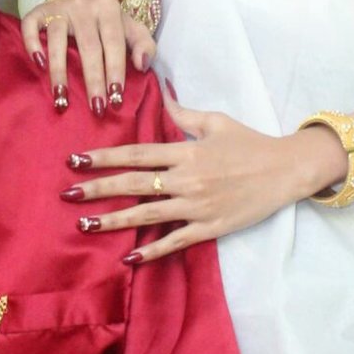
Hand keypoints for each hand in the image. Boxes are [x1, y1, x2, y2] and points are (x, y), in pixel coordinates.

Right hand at [22, 0, 156, 114]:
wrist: (77, 3)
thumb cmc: (107, 24)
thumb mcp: (130, 29)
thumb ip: (144, 44)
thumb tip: (142, 64)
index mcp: (109, 8)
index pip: (114, 43)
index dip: (116, 71)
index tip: (116, 98)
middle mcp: (84, 4)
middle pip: (88, 46)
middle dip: (93, 80)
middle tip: (96, 108)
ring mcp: (59, 7)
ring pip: (57, 40)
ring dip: (59, 72)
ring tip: (62, 99)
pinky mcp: (40, 11)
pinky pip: (31, 26)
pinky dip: (33, 45)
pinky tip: (38, 65)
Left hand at [65, 102, 349, 261]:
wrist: (286, 171)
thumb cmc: (250, 143)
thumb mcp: (216, 121)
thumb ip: (183, 113)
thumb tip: (160, 96)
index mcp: (186, 151)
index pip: (137, 154)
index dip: (105, 157)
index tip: (77, 159)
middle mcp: (187, 179)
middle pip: (134, 184)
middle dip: (98, 188)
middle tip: (67, 193)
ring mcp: (198, 206)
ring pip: (148, 214)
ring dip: (114, 221)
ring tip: (84, 225)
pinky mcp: (210, 227)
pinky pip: (175, 241)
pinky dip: (152, 251)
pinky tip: (128, 258)